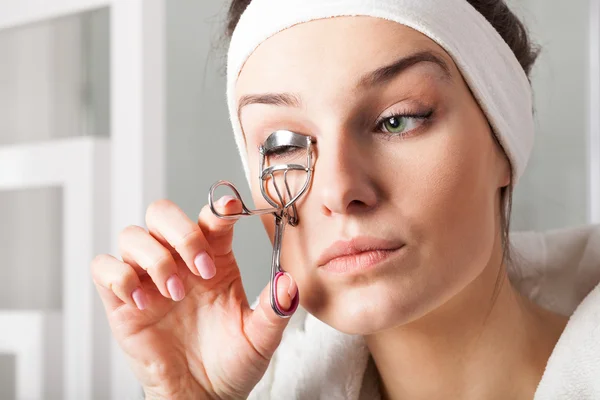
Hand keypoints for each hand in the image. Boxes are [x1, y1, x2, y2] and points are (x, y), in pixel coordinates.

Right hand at [91, 197, 297, 398]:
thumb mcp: (260, 338)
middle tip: (201, 268)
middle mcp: (179, 262)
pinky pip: (103, 268)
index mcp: (214, 259)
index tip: (228, 209)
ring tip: (175, 294)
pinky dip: (119, 277)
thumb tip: (288, 284)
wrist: (203, 396)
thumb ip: (275, 311)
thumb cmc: (231, 362)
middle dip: (181, 231)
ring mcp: (148, 279)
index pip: (210, 218)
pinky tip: (143, 303)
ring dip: (154, 259)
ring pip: (132, 235)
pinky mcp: (121, 302)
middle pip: (162, 213)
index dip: (217, 207)